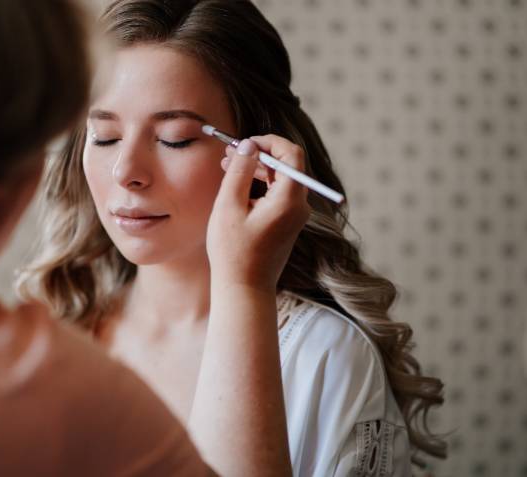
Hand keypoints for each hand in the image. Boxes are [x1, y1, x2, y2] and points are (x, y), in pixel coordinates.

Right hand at [207, 135, 310, 291]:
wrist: (245, 289)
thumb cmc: (233, 252)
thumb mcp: (229, 207)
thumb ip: (240, 171)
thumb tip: (248, 145)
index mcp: (289, 200)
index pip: (291, 154)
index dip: (269, 142)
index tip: (245, 143)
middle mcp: (299, 206)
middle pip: (287, 165)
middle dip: (259, 154)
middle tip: (230, 152)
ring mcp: (295, 215)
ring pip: (281, 178)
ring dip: (257, 169)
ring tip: (228, 165)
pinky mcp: (288, 223)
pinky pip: (278, 194)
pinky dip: (260, 184)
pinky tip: (238, 185)